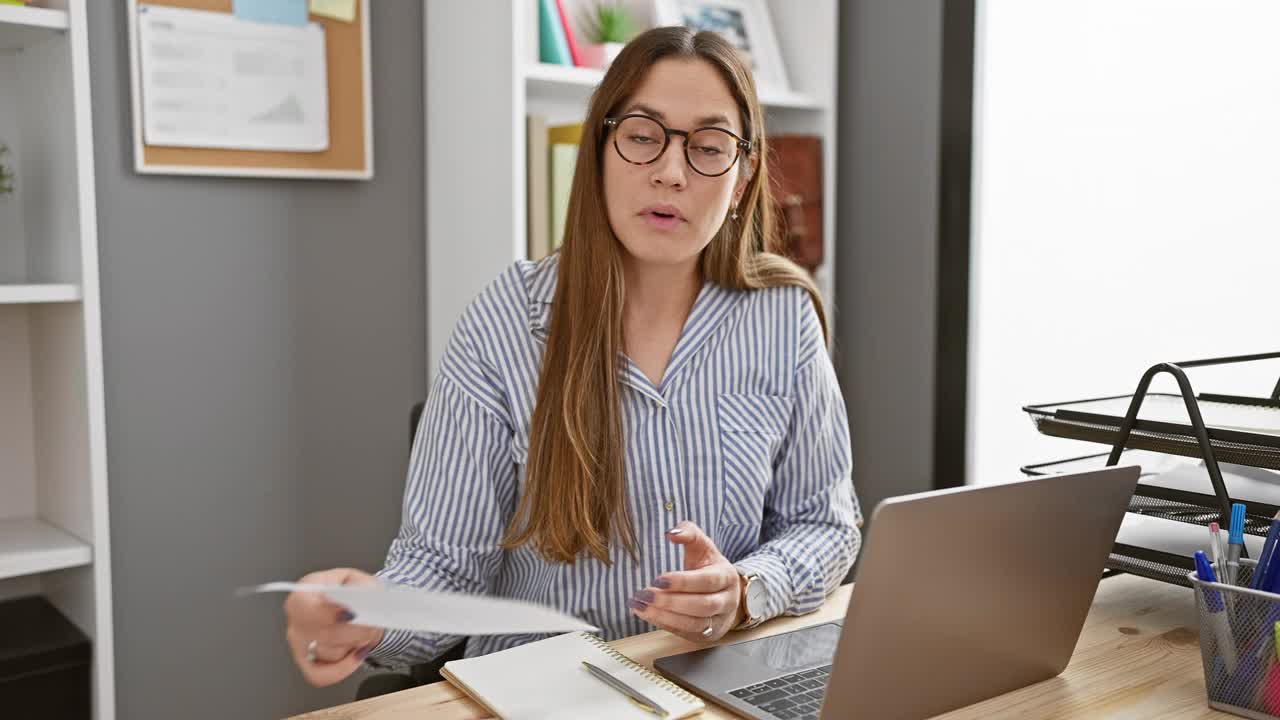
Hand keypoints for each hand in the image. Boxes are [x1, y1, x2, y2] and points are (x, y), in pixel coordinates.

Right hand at [284, 567, 386, 686]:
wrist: (353, 606)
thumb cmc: (352, 593)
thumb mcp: (360, 580)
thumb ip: (361, 589)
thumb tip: (361, 604)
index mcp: (303, 594)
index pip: (306, 608)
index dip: (329, 614)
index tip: (352, 614)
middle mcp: (296, 621)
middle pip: (324, 635)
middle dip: (355, 631)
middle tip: (372, 622)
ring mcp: (299, 646)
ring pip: (329, 654)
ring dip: (354, 645)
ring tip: (364, 631)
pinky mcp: (307, 664)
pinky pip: (320, 676)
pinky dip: (343, 669)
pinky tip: (356, 654)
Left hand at [629, 521, 741, 642]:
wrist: (725, 593)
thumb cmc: (708, 567)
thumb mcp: (702, 547)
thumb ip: (689, 533)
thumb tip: (671, 533)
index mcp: (727, 576)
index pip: (707, 581)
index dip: (683, 582)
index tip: (658, 579)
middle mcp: (727, 601)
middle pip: (701, 605)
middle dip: (671, 601)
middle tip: (645, 594)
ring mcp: (718, 621)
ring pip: (694, 623)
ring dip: (664, 616)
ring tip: (640, 606)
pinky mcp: (707, 635)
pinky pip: (685, 633)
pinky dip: (665, 624)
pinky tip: (647, 614)